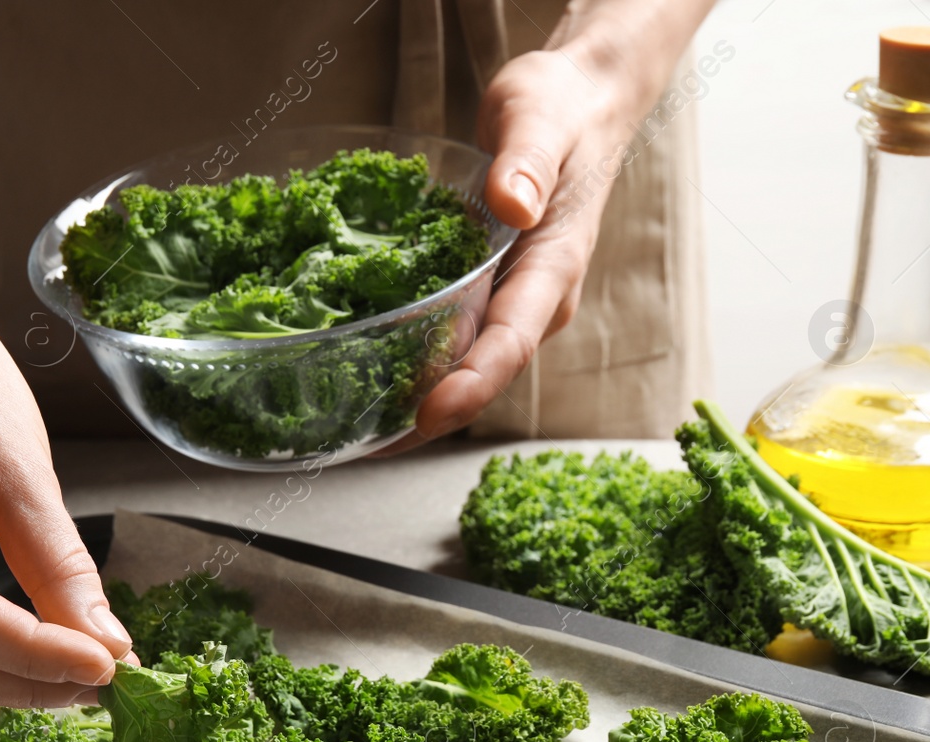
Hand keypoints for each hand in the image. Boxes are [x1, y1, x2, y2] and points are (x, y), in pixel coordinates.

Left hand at [380, 22, 688, 452]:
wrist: (579, 106)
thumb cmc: (560, 109)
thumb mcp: (540, 118)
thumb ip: (527, 162)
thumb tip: (513, 205)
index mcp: (552, 268)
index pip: (511, 340)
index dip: (471, 384)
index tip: (428, 414)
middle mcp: (533, 301)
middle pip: (481, 374)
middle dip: (426, 417)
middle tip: (361, 446)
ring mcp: (509, 302)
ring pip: (462, 368)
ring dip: (411, 405)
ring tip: (350, 438)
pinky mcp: (485, 294)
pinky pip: (447, 342)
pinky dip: (407, 368)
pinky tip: (361, 387)